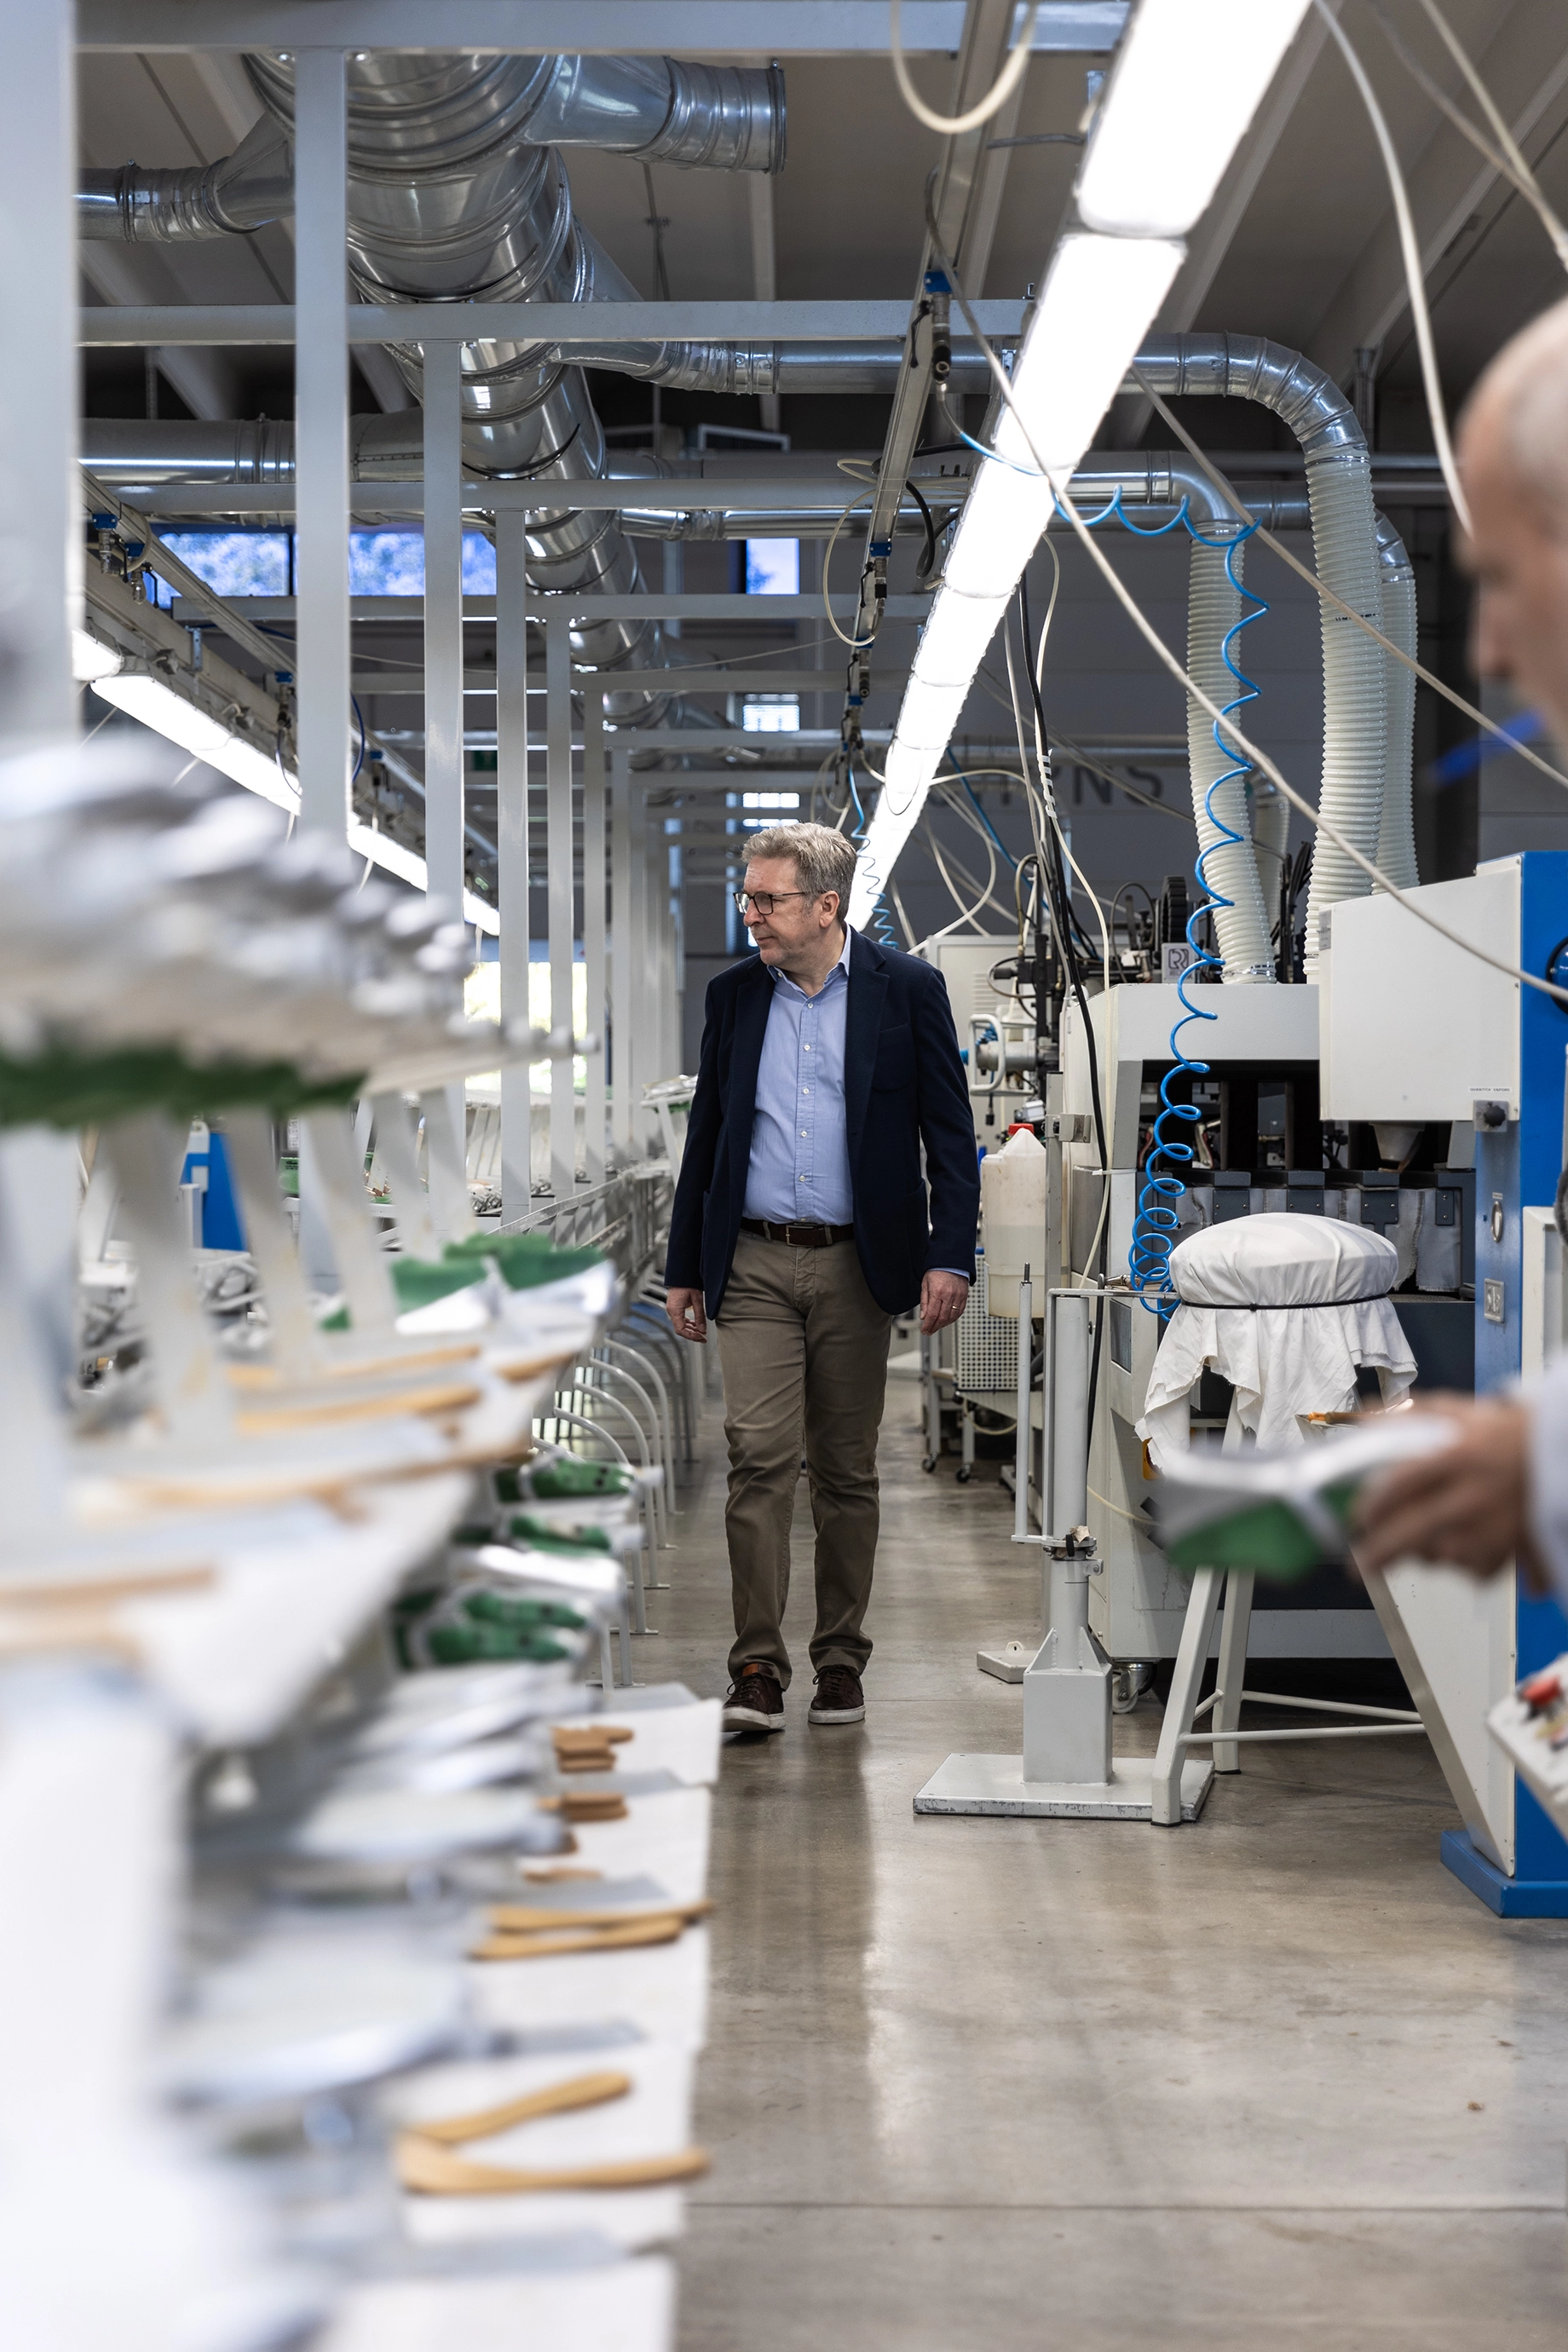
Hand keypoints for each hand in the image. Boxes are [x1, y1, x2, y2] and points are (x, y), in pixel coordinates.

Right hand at [665, 1285, 707, 1343]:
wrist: (682, 1272)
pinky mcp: (675, 1307)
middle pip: (680, 1329)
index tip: (701, 1337)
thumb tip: (703, 1329)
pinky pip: (680, 1319)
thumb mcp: (697, 1299)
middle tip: (704, 1338)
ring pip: (680, 1325)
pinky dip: (688, 1324)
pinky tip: (696, 1324)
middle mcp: (671, 1311)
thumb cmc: (688, 1282)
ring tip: (702, 1332)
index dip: (691, 1336)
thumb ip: (700, 1315)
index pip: (681, 1330)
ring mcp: (672, 1309)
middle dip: (692, 1335)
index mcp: (675, 1310)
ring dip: (691, 1330)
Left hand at [920, 1269, 968, 1337]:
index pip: (932, 1315)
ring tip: (937, 1327)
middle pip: (942, 1318)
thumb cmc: (937, 1270)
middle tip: (929, 1331)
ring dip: (944, 1325)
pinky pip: (960, 1312)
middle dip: (935, 1327)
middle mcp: (949, 1295)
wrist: (951, 1261)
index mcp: (937, 1292)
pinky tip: (948, 1321)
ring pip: (952, 1317)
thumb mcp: (925, 1284)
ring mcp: (958, 1296)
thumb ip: (924, 1301)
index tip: (924, 1330)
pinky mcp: (964, 1296)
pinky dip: (953, 1319)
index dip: (928, 1325)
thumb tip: (923, 1316)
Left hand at [1352, 1394, 1539, 1581]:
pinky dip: (1459, 1560)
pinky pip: (1470, 1569)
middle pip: (1413, 1532)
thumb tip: (1363, 1414)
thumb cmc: (1507, 1434)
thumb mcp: (1457, 1413)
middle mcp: (1475, 1494)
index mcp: (1459, 1454)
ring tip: (1426, 1530)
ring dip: (1421, 1550)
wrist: (1561, 1454)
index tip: (1357, 1517)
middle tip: (1360, 1564)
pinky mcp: (1510, 1550)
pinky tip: (1461, 1537)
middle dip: (1378, 1553)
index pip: (1401, 1485)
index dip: (1371, 1505)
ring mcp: (1493, 1527)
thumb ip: (1408, 1416)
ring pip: (1439, 1556)